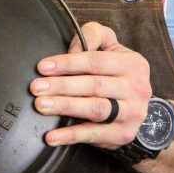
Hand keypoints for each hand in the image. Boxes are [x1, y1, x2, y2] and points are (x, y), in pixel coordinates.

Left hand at [29, 21, 151, 149]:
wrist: (136, 106)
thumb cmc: (116, 73)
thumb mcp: (111, 47)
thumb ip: (94, 36)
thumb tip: (74, 47)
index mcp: (132, 64)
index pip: (95, 61)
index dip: (67, 63)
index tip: (43, 67)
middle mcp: (136, 88)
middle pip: (94, 85)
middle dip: (61, 85)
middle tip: (37, 88)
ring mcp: (132, 113)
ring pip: (95, 109)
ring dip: (65, 107)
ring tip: (42, 105)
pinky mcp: (123, 134)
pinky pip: (94, 135)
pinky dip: (71, 136)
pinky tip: (52, 136)